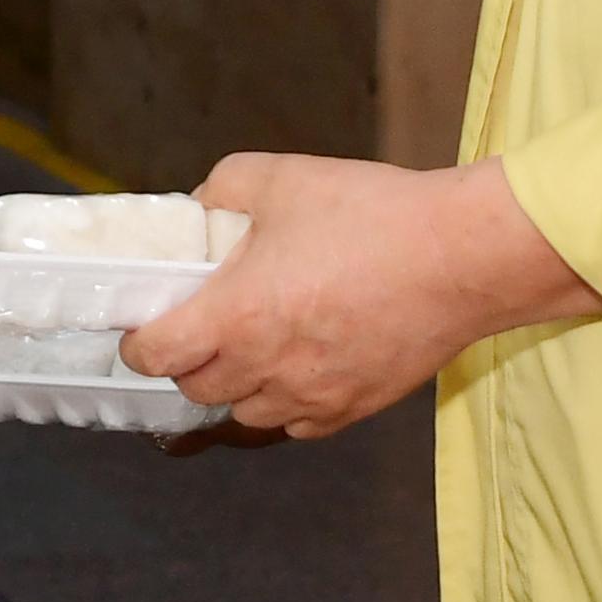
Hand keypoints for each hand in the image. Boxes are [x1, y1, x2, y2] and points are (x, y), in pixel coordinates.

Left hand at [120, 153, 601, 440]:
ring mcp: (313, 396)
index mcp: (238, 315)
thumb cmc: (371, 214)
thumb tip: (195, 211)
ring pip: (245, 412)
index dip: (138, 342)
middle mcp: (268, 368)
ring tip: (250, 342)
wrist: (463, 256)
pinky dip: (282, 401)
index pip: (157, 356)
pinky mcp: (353, 409)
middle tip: (198, 324)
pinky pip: (296, 423)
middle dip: (186, 360)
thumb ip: (217, 193)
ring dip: (234, 384)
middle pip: (196, 388)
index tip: (142, 325)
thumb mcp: (277, 178)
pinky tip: (295, 363)